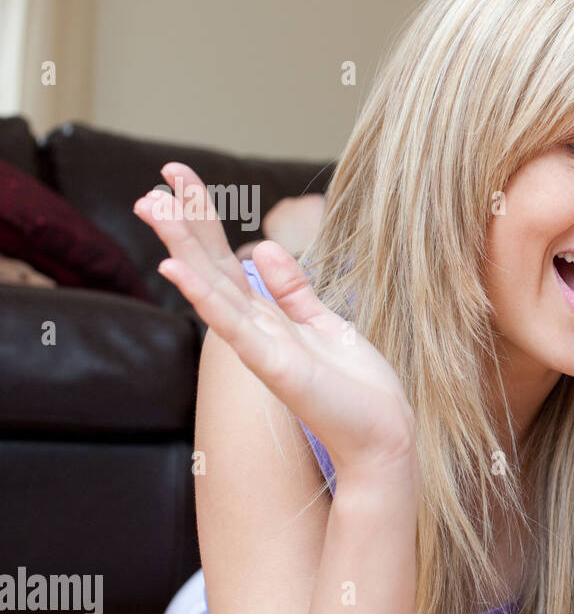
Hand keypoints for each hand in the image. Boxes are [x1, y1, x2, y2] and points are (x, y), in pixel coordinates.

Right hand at [133, 163, 416, 473]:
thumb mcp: (325, 325)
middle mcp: (257, 330)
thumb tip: (266, 248)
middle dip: (184, 225)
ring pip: (213, 288)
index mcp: (270, 318)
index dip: (204, 218)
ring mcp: (261, 348)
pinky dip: (205, 297)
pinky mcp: (275, 366)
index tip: (178, 177)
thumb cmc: (356, 388)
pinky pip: (234, 326)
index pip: (226, 260)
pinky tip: (177, 269)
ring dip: (183, 246)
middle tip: (151, 185)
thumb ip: (293, 291)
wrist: (383, 436)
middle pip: (212, 267)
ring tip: (152, 207)